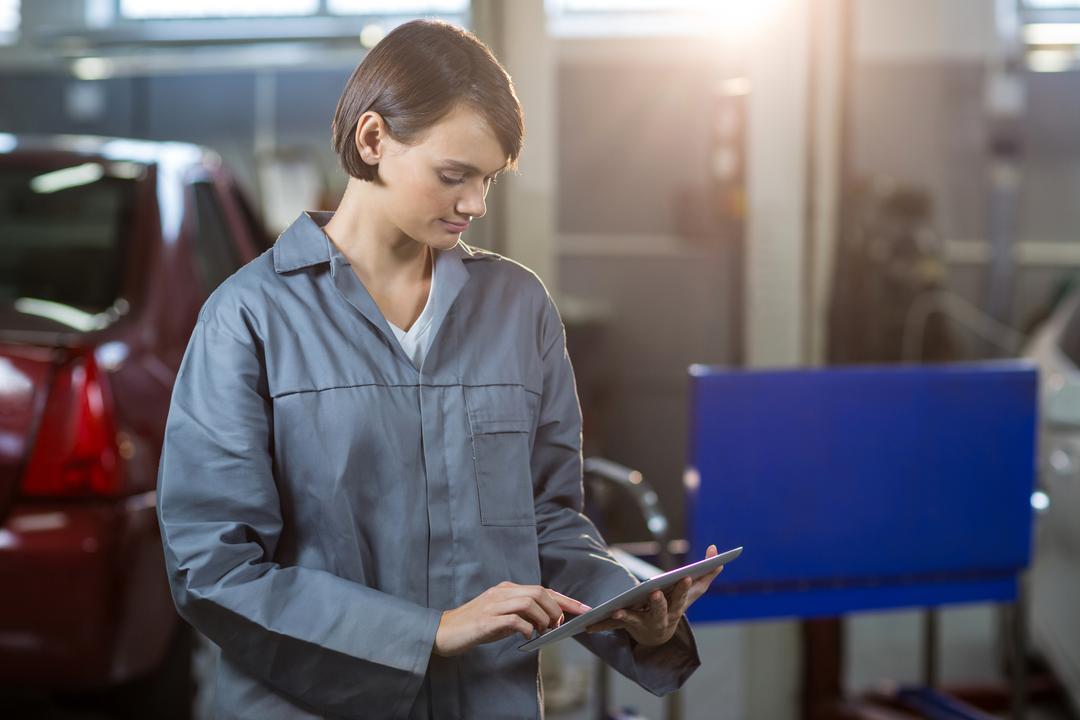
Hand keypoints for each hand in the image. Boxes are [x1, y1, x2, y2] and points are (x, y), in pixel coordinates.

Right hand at [434, 581, 590, 656]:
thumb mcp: (501, 616)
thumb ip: (522, 614)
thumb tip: (548, 621)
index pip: (542, 589)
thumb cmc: (475, 626)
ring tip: (544, 631)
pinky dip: (526, 628)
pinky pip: (514, 619)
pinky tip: (527, 636)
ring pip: (528, 601)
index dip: (565, 599)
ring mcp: (493, 605)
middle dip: (556, 608)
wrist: (444, 632)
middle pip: (538, 591)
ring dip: (543, 618)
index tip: (583, 609)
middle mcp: (501, 593)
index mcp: (506, 589)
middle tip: (559, 625)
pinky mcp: (486, 621)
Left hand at [585, 544, 723, 646]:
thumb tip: (716, 550)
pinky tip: (590, 625)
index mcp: (677, 608)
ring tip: (619, 610)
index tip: (685, 578)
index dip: (683, 588)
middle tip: (654, 592)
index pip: (682, 597)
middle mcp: (661, 618)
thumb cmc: (676, 606)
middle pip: (661, 610)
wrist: (658, 635)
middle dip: (659, 603)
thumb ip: (707, 572)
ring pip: (635, 620)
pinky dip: (602, 625)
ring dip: (628, 616)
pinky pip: (614, 625)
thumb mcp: (693, 592)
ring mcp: (643, 623)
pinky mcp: (626, 626)